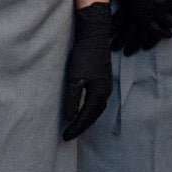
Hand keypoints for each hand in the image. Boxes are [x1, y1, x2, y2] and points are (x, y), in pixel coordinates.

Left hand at [61, 3, 113, 140]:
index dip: (76, 128)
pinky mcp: (103, 77)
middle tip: (70, 134)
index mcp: (99, 93)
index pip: (87, 117)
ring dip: (87, 117)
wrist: (95, 34)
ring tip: (76, 124)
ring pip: (98, 107)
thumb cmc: (84, 55)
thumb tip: (69, 118)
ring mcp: (106, 83)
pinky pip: (98, 99)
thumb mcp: (74, 78)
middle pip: (95, 115)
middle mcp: (106, 90)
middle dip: (83, 126)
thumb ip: (72, 99)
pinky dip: (90, 108)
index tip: (65, 137)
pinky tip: (83, 106)